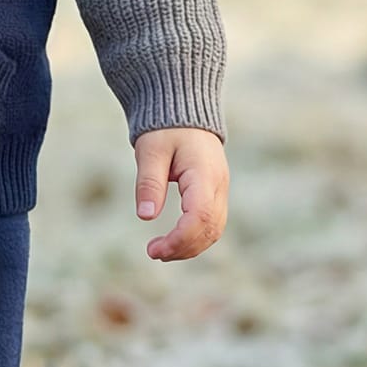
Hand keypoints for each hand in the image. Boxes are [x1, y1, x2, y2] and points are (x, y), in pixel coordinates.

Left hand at [133, 126, 227, 261]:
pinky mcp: (216, 193)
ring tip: (161, 251)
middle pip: (210, 229)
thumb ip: (149, 183)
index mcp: (204, 174)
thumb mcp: (151, 151)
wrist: (184, 113)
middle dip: (183, 247)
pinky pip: (213, 223)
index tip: (154, 250)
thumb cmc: (166, 129)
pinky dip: (196, 237)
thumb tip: (146, 216)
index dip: (179, 239)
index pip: (199, 217)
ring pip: (215, 229)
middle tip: (153, 252)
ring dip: (190, 246)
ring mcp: (221, 190)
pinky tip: (174, 241)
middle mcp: (219, 185)